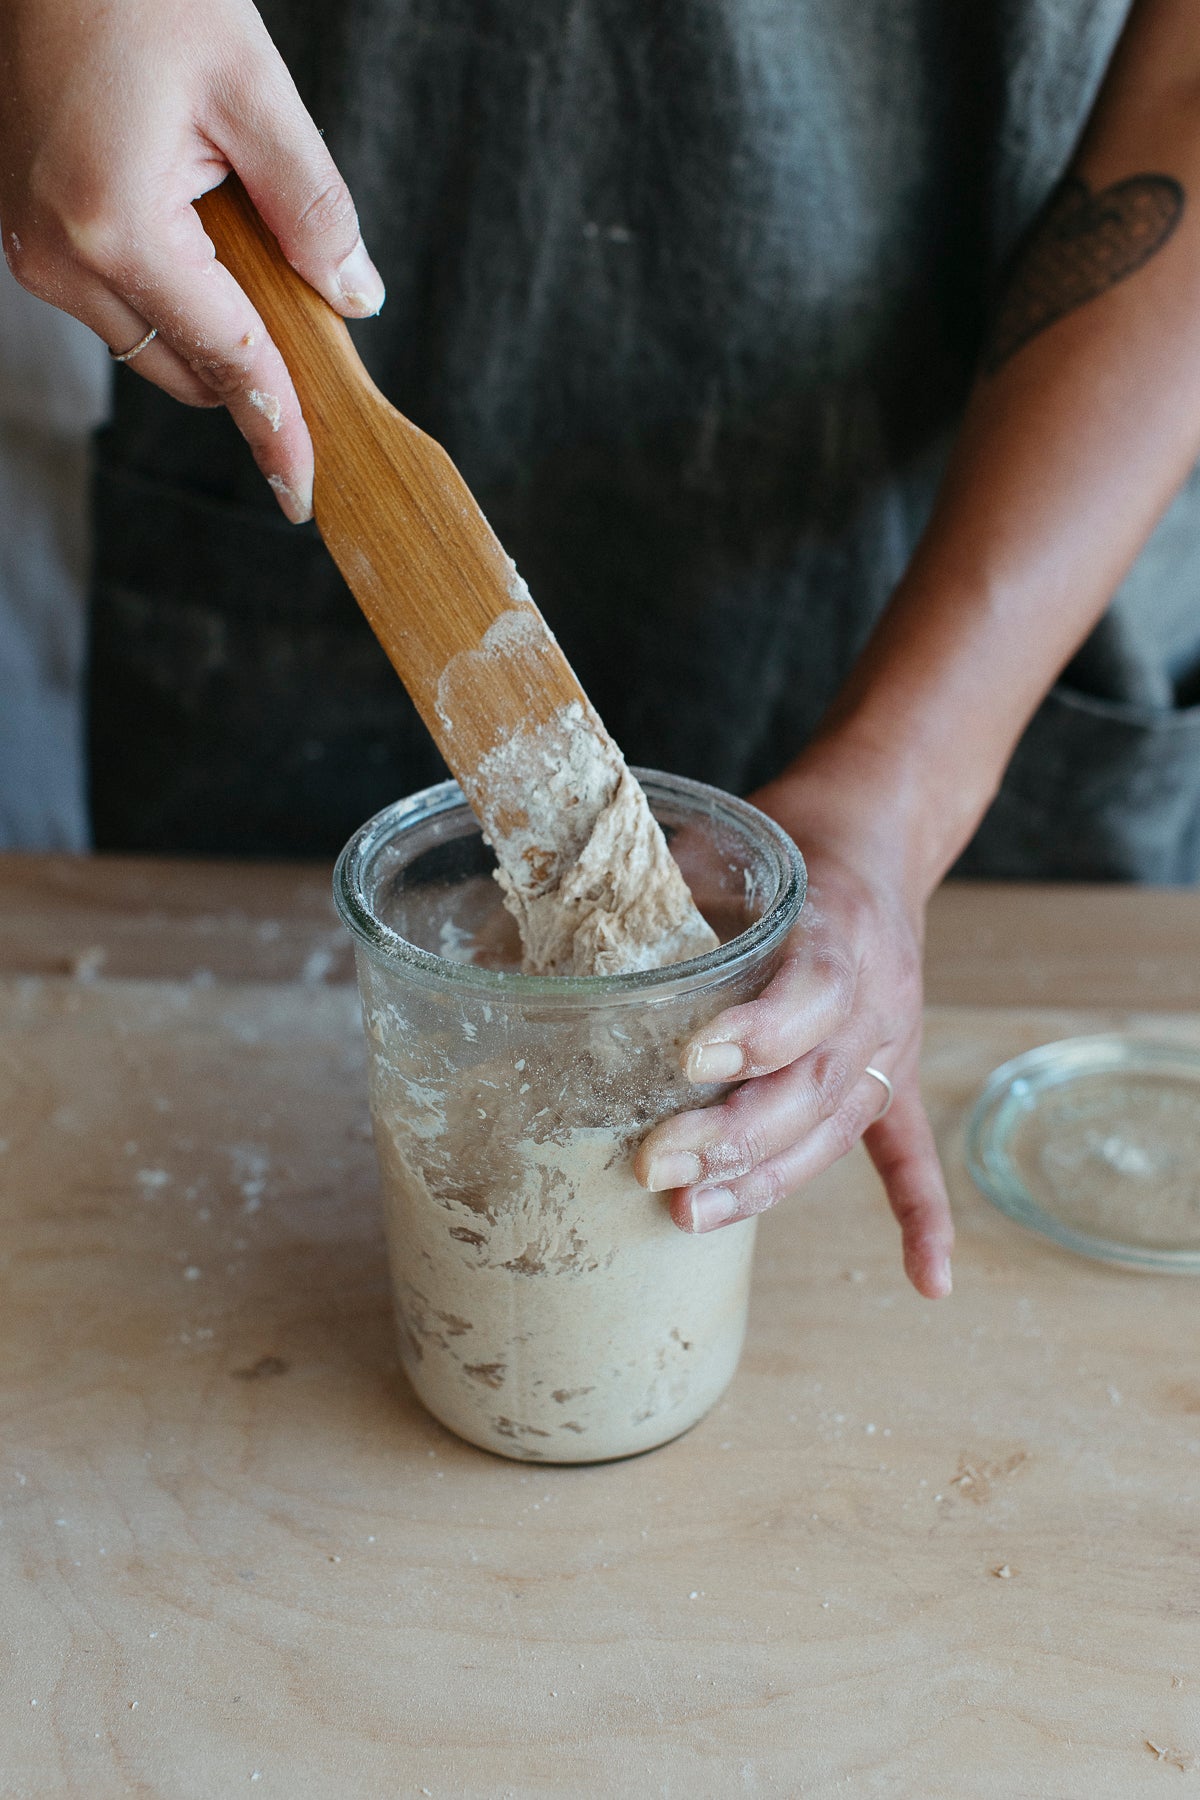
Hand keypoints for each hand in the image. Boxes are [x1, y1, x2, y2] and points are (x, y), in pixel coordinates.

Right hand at [0, 0, 384, 521]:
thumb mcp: (254, 91)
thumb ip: (314, 209)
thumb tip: (354, 297)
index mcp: (116, 229)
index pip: (225, 363)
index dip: (277, 430)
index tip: (304, 493)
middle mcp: (60, 256)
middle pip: (186, 369)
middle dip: (253, 366)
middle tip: (307, 315)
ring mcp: (33, 248)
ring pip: (150, 343)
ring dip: (211, 325)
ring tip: (240, 236)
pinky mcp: (28, 232)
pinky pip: (117, 302)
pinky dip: (172, 295)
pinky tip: (201, 235)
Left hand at [634, 766, 954, 1299]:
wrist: (873, 838)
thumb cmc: (778, 847)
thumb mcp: (711, 849)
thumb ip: (639, 892)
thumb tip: (503, 927)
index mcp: (837, 928)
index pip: (812, 991)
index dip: (760, 1033)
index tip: (690, 1061)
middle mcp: (874, 995)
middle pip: (815, 1083)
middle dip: (737, 1134)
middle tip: (655, 1165)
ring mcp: (887, 1044)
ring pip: (838, 1127)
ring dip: (770, 1179)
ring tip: (691, 1215)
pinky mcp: (889, 1077)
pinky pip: (908, 1152)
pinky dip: (921, 1217)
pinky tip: (927, 1282)